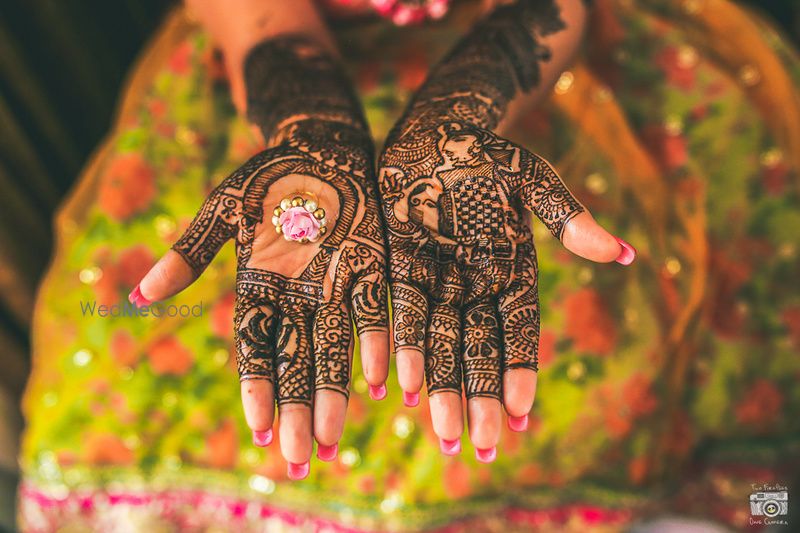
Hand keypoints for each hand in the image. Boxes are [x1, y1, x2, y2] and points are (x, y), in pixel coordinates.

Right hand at [131, 119, 388, 477]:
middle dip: (298, 409)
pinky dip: (376, 344)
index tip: (260, 434)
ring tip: (336, 439)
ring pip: (334, 347)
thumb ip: (190, 252)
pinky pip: (375, 311)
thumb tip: (136, 296)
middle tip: (304, 459)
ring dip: (335, 393)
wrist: (321, 145)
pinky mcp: (372, 266)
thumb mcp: (223, 210)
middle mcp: (299, 296)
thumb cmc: (266, 176)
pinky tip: (381, 383)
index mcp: (260, 286)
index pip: (255, 348)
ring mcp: (337, 284)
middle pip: (296, 361)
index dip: (258, 390)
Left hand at [379, 120, 632, 459]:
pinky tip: (400, 390)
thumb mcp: (532, 179)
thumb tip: (624, 254)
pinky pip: (400, 314)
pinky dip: (400, 350)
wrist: (434, 130)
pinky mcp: (399, 268)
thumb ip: (567, 217)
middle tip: (481, 448)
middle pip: (480, 349)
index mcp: (513, 269)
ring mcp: (437, 280)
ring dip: (442, 391)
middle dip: (480, 398)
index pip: (520, 330)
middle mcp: (475, 284)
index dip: (520, 370)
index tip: (519, 413)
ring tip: (444, 438)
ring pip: (439, 344)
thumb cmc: (489, 153)